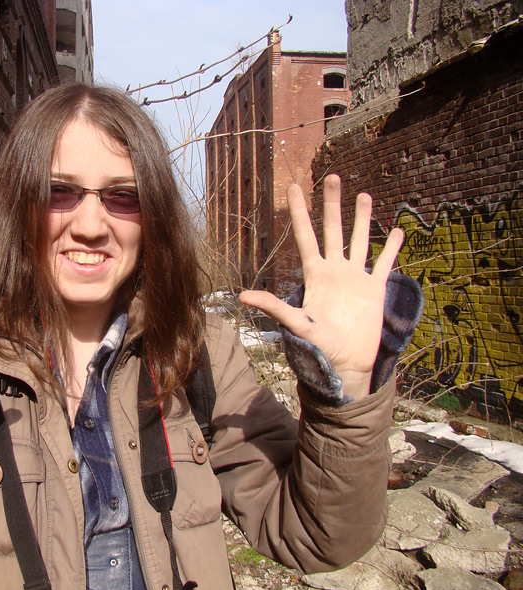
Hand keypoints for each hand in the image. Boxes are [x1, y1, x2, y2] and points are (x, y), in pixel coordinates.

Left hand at [239, 175, 403, 398]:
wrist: (345, 364)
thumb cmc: (318, 346)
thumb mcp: (296, 323)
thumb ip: (274, 306)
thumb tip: (242, 297)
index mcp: (315, 274)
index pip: (306, 235)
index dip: (300, 211)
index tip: (295, 187)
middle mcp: (335, 271)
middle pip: (332, 229)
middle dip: (332, 203)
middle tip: (332, 176)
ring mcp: (355, 278)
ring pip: (359, 239)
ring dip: (361, 218)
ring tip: (363, 194)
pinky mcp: (374, 290)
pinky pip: (384, 263)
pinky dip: (391, 247)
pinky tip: (396, 230)